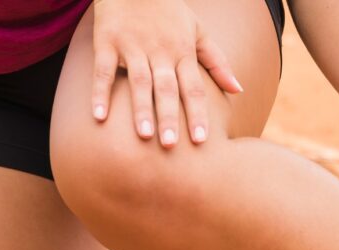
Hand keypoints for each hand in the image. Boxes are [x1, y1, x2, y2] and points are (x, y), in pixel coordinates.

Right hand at [91, 0, 242, 146]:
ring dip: (141, 108)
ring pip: (139, 81)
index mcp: (182, 51)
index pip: (193, 87)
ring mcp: (132, 46)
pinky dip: (100, 93)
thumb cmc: (169, 11)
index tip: (201, 140)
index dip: (197, 114)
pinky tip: (99, 117)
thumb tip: (238, 90)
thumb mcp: (198, 31)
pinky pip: (102, 71)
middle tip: (171, 146)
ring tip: (144, 135)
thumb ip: (217, 62)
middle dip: (170, 117)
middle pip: (167, 88)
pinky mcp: (107, 42)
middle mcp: (159, 51)